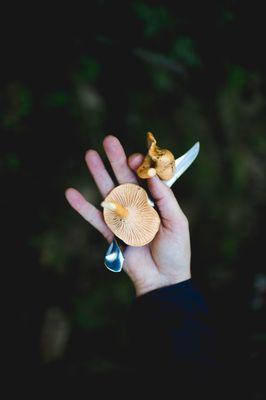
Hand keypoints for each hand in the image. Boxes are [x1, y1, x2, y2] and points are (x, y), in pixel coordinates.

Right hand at [65, 135, 190, 295]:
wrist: (163, 280)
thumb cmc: (175, 251)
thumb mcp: (176, 222)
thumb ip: (165, 198)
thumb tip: (152, 174)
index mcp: (155, 201)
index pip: (145, 177)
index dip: (140, 165)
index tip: (136, 158)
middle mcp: (137, 205)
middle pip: (124, 178)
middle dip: (116, 159)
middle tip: (108, 140)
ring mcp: (123, 217)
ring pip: (108, 192)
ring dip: (98, 174)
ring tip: (89, 154)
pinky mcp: (111, 232)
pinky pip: (94, 218)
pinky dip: (82, 207)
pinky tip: (70, 193)